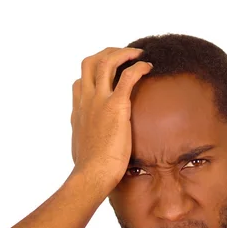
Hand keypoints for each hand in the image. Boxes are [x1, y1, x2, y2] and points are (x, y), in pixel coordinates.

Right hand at [70, 47, 151, 193]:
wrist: (92, 174)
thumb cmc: (89, 169)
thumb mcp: (82, 149)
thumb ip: (86, 139)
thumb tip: (89, 146)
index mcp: (78, 111)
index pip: (79, 83)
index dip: (93, 74)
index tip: (108, 76)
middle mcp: (86, 100)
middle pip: (89, 63)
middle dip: (107, 53)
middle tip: (123, 55)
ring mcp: (99, 101)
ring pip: (106, 62)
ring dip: (123, 53)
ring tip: (137, 54)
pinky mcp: (116, 106)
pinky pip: (128, 76)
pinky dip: (138, 66)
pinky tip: (148, 67)